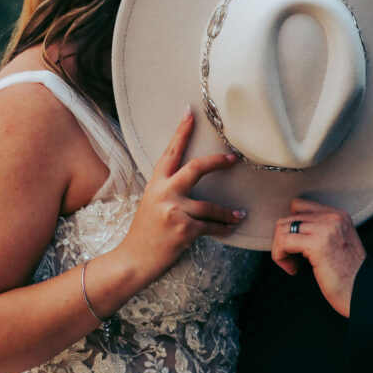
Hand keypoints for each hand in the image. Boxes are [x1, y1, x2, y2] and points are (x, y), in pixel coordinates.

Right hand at [117, 108, 243, 283]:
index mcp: (155, 184)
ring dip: (227, 213)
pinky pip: (211, 227)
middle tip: (233, 158)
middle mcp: (165, 193)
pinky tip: (230, 229)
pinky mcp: (184, 230)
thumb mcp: (152, 203)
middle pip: (196, 168)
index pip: (170, 152)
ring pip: (210, 206)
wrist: (133, 260)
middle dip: (217, 162)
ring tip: (238, 215)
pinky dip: (223, 229)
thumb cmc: (144, 233)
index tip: (190, 113)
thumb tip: (190, 179)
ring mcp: (174, 211)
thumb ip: (168, 189)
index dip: (181, 131)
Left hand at [271, 198, 365, 317]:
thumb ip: (320, 230)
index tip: (295, 245)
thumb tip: (288, 228)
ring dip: (280, 249)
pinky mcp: (317, 244)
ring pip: (283, 229)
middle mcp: (332, 217)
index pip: (299, 205)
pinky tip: (292, 269)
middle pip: (288, 218)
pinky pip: (283, 242)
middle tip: (292, 260)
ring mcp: (325, 229)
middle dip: (283, 240)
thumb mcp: (338, 243)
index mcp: (338, 215)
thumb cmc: (349, 275)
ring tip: (292, 265)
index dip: (291, 226)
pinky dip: (280, 256)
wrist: (365, 293)